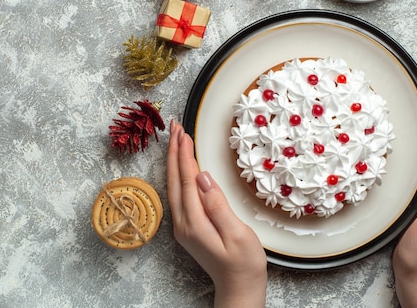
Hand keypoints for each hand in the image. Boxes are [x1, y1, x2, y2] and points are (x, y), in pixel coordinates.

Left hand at [167, 120, 266, 307]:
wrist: (239, 288)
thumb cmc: (243, 264)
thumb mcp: (237, 235)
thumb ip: (218, 206)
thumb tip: (203, 178)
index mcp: (194, 223)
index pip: (186, 180)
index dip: (184, 155)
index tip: (183, 133)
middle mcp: (183, 223)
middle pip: (174, 179)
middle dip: (173, 152)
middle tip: (174, 127)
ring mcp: (184, 226)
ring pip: (174, 185)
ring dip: (174, 161)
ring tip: (175, 139)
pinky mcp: (188, 227)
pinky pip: (178, 194)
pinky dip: (178, 174)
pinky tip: (182, 166)